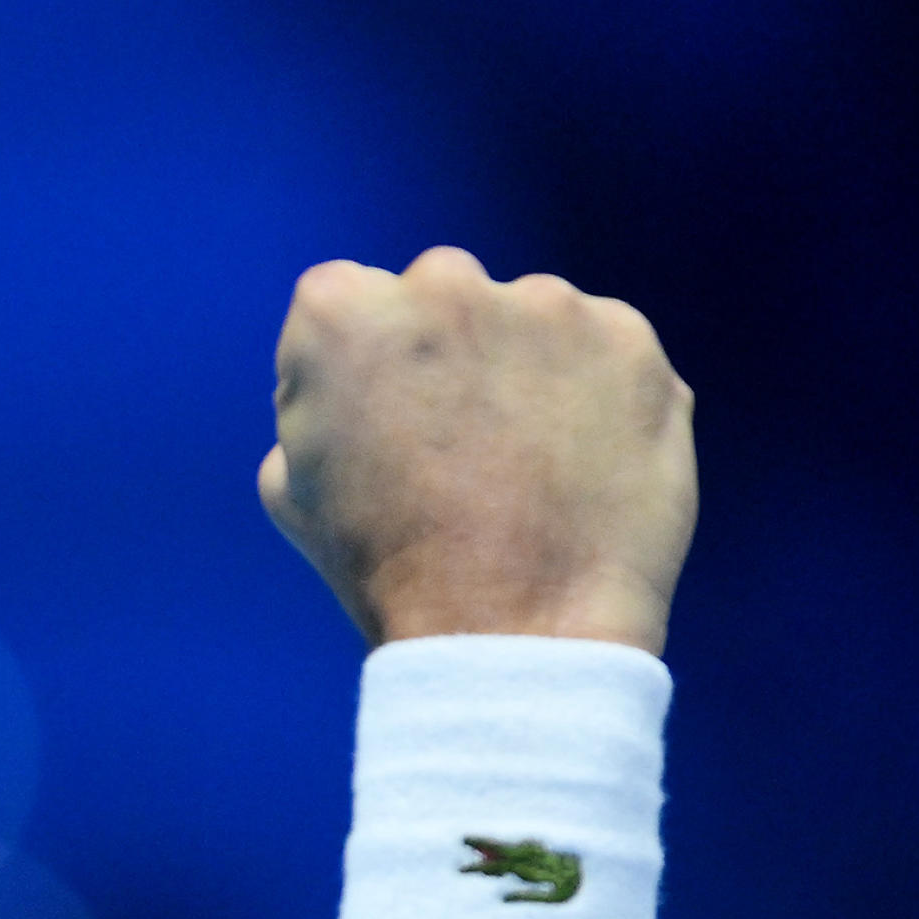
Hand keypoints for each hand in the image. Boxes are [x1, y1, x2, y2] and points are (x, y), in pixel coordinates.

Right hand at [258, 247, 695, 655]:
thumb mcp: (289, 485)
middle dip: (447, 351)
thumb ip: (314, 398)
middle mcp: (445, 285)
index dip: (359, 367)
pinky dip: (593, 395)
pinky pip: (603, 349)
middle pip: (442, 293)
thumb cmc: (385, 569)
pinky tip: (575, 466)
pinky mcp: (629, 340)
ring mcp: (547, 306)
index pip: (345, 300)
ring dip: (524, 369)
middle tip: (457, 445)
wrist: (511, 634)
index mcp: (343, 313)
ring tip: (526, 468)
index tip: (377, 424)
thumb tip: (356, 378)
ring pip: (530, 318)